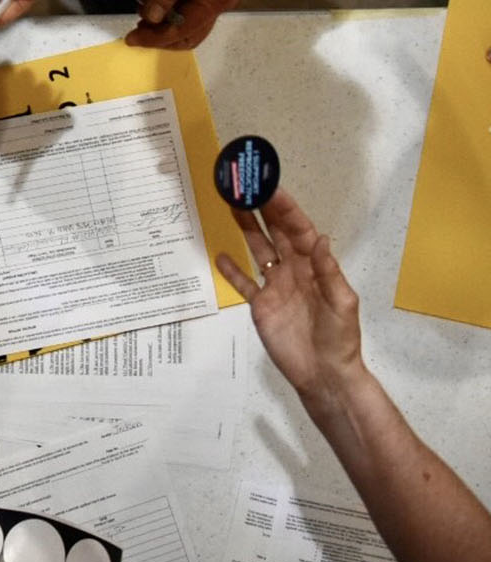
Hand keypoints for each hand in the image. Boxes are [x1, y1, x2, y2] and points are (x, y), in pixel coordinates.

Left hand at [126, 0, 247, 49]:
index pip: (185, 30)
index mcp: (217, 0)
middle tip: (134, 32)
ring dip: (159, 22)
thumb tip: (151, 20)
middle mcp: (214, 2)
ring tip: (137, 13)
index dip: (157, 38)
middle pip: (186, 33)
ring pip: (181, 20)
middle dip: (160, 36)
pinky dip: (161, 5)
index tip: (131, 38)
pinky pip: (178, 3)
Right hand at [215, 190, 366, 416]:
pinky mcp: (261, 306)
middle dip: (261, 209)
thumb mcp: (342, 303)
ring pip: (258, 250)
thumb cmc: (340, 338)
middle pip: (275, 233)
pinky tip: (220, 256)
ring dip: (246, 229)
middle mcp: (294, 270)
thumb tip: (320, 238)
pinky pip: (245, 283)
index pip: (298, 230)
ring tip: (231, 206)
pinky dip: (232, 271)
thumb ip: (329, 271)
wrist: (325, 374)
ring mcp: (276, 287)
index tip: (269, 188)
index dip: (284, 209)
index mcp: (315, 266)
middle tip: (244, 187)